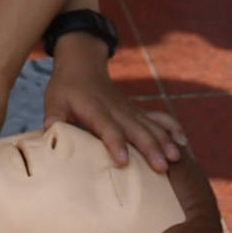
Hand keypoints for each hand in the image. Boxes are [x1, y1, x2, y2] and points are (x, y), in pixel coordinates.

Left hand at [42, 46, 187, 174]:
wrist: (83, 65)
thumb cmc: (66, 88)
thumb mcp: (54, 100)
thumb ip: (54, 117)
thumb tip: (48, 133)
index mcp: (95, 108)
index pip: (107, 127)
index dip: (115, 143)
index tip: (124, 162)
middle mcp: (117, 109)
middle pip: (136, 129)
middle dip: (150, 148)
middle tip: (162, 167)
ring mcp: (130, 109)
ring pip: (151, 126)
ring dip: (165, 141)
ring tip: (176, 159)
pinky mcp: (137, 111)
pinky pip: (158, 118)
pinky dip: (172, 128)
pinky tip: (183, 142)